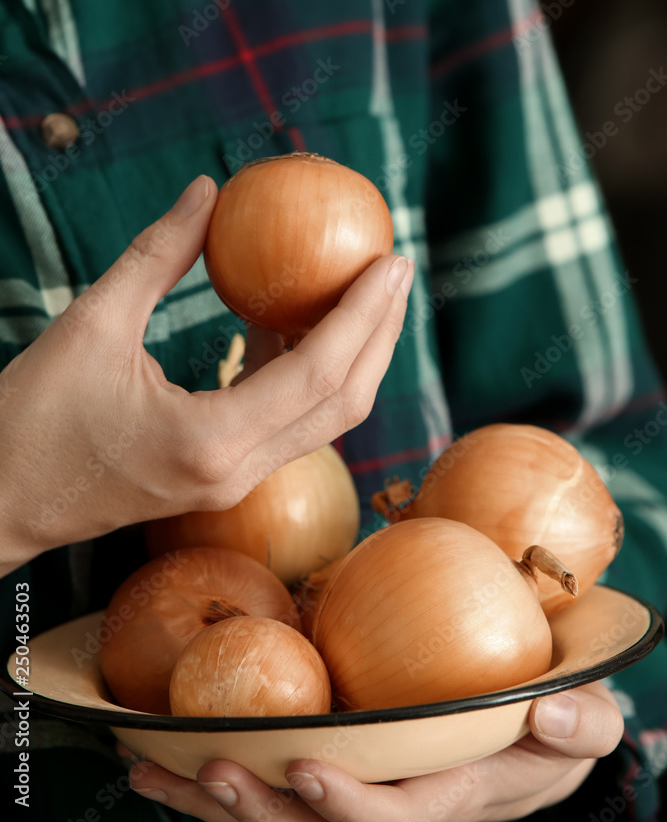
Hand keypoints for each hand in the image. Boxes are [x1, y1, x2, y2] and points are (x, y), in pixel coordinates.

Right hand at [0, 175, 413, 575]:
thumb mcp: (90, 323)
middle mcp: (238, 471)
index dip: (365, 312)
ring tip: (363, 290)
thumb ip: (158, 255)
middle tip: (396, 270)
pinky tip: (290, 320)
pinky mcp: (222, 477)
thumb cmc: (32, 418)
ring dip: (352, 355)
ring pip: (323, 418)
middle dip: (381, 333)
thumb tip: (209, 191)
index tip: (392, 260)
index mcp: (211, 440)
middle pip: (344, 403)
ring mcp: (234, 482)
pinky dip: (305, 371)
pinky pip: (287, 421)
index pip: (320, 371)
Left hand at [127, 683, 623, 819]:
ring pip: (272, 817)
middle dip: (262, 811)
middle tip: (214, 772)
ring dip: (213, 801)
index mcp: (450, 798)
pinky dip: (205, 780)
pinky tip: (157, 763)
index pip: (395, 817)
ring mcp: (351, 795)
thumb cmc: (550, 729)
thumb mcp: (583, 722)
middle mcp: (390, 807)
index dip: (349, 806)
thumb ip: (580, 723)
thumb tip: (548, 716)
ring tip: (155, 771)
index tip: (308, 770)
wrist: (520, 739)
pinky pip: (261, 784)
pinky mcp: (328, 771)